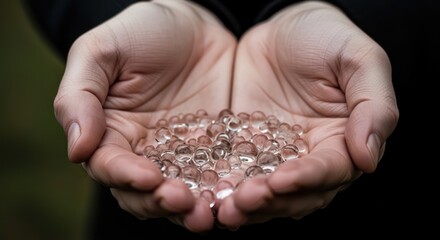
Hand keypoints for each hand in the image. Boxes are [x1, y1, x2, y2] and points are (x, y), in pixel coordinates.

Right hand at [53, 0, 235, 231]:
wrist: (193, 23)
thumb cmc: (141, 32)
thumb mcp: (101, 51)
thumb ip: (79, 96)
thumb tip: (77, 150)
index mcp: (111, 133)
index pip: (110, 166)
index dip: (126, 176)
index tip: (148, 176)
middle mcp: (145, 153)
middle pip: (145, 193)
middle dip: (162, 202)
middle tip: (183, 201)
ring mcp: (182, 155)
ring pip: (183, 194)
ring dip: (194, 209)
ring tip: (210, 214)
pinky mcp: (215, 151)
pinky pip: (219, 177)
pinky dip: (225, 192)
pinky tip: (237, 196)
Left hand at [217, 1, 398, 227]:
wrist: (281, 28)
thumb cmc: (326, 36)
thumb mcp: (358, 58)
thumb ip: (374, 105)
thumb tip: (368, 158)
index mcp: (341, 140)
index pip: (331, 171)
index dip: (309, 178)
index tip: (283, 179)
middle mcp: (308, 156)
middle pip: (296, 194)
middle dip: (272, 200)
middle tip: (245, 200)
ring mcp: (274, 155)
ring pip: (263, 191)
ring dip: (244, 204)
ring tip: (224, 209)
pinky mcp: (244, 148)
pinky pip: (233, 172)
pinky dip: (221, 187)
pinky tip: (205, 194)